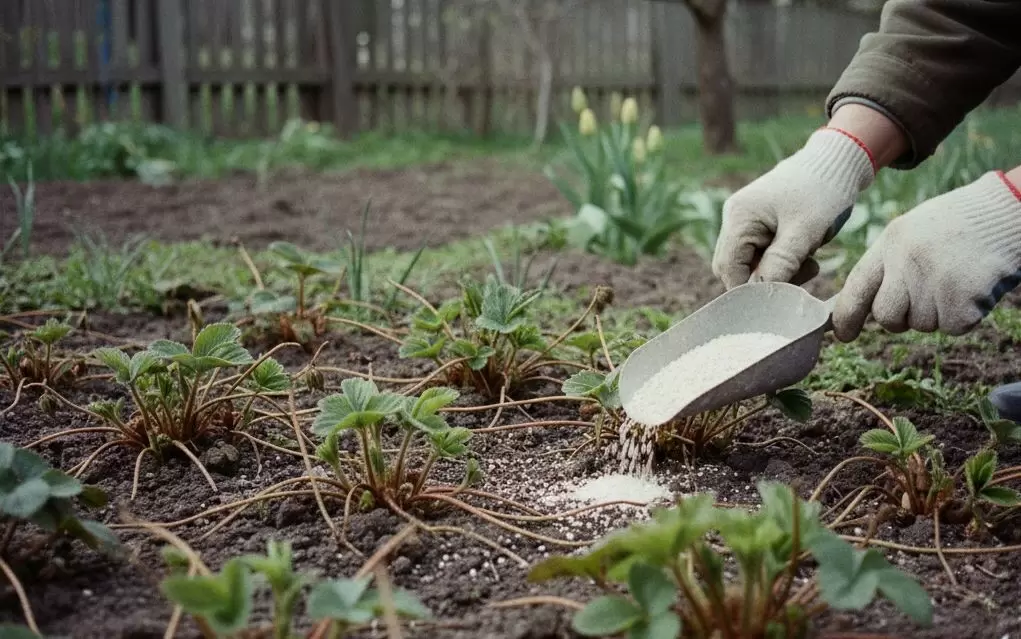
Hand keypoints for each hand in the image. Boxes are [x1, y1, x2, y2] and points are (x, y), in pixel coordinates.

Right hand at [712, 128, 875, 288]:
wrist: (837, 162)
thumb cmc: (822, 192)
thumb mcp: (803, 232)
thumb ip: (779, 265)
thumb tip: (762, 295)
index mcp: (739, 218)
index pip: (728, 268)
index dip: (749, 288)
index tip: (780, 296)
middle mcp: (734, 218)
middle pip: (733, 267)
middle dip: (763, 280)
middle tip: (800, 276)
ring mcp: (745, 220)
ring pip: (749, 263)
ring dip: (775, 271)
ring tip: (808, 262)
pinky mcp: (758, 223)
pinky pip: (760, 253)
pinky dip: (781, 261)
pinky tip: (804, 254)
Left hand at [833, 171, 1020, 340]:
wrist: (1008, 212)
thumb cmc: (958, 225)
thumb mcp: (911, 232)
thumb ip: (888, 265)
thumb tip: (865, 307)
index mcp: (890, 243)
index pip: (856, 288)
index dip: (845, 316)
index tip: (843, 334)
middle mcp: (907, 263)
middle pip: (886, 316)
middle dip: (899, 319)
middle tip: (922, 301)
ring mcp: (934, 282)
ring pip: (921, 324)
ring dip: (937, 313)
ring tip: (955, 280)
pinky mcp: (962, 300)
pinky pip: (952, 328)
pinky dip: (963, 317)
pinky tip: (973, 289)